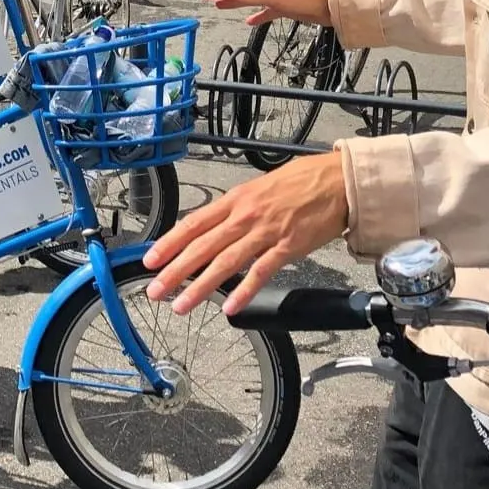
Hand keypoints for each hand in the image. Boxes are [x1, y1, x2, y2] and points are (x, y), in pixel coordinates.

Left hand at [143, 152, 349, 315]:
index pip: (193, 224)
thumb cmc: (302, 181)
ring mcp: (266, 232)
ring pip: (225, 262)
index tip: (150, 260)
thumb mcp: (259, 187)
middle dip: (175, 270)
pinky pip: (261, 271)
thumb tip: (216, 226)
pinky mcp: (288, 247)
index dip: (169, 243)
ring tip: (181, 304)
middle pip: (202, 246)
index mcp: (235, 199)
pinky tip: (230, 307)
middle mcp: (245, 215)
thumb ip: (237, 208)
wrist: (338, 181)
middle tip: (155, 290)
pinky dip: (245, 290)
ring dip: (200, 286)